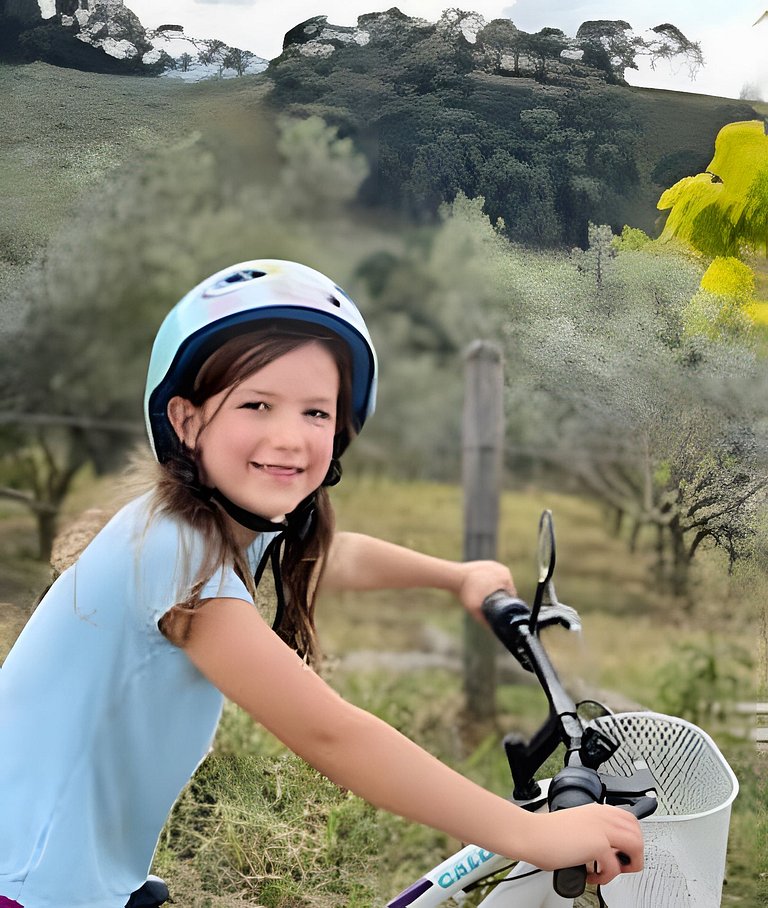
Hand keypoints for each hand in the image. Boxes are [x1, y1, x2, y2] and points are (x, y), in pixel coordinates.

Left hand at [456, 560, 515, 622]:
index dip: (508, 602)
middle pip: (507, 588)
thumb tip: (494, 631)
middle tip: (495, 605)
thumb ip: (484, 621)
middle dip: (502, 596)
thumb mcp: (475, 609)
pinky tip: (489, 588)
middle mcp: (502, 570)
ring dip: (498, 589)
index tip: (502, 608)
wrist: (454, 576)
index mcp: (505, 577)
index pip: (512, 593)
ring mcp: (495, 565)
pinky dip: (492, 582)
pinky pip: (495, 576)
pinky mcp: (488, 564)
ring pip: (501, 582)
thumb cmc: (465, 592)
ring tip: (492, 598)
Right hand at [524, 803, 643, 884]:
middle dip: (634, 853)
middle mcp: (602, 816)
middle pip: (638, 832)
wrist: (530, 834)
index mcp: (597, 810)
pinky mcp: (598, 845)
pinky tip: (591, 876)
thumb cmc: (546, 833)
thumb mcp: (576, 824)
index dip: (630, 839)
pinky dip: (605, 878)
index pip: (630, 820)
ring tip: (610, 871)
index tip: (622, 852)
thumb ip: (593, 830)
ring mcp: (601, 829)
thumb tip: (604, 849)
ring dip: (627, 865)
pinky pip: (615, 867)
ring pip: (636, 846)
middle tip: (620, 864)